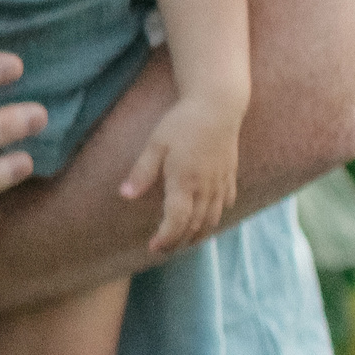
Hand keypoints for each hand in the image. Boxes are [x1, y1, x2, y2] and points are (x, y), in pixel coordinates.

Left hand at [124, 96, 241, 254]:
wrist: (218, 106)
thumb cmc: (182, 122)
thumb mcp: (156, 144)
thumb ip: (142, 172)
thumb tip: (125, 195)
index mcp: (185, 180)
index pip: (177, 220)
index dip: (166, 237)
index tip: (153, 247)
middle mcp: (206, 187)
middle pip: (195, 225)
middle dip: (178, 241)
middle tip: (162, 248)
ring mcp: (221, 183)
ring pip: (212, 219)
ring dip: (197, 234)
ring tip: (181, 240)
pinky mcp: (230, 176)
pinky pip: (224, 205)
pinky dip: (213, 219)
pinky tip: (204, 221)